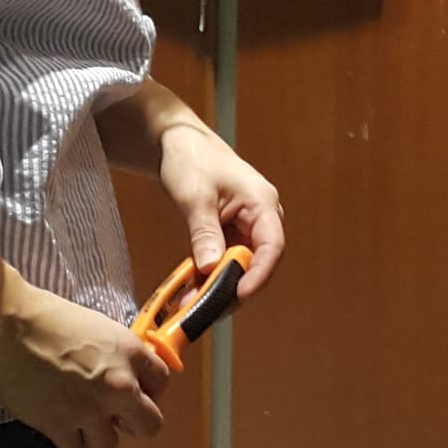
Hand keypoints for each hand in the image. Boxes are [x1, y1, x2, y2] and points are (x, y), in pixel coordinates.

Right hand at [0, 281, 173, 447]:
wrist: (9, 326)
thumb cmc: (49, 317)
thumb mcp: (98, 326)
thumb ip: (118, 354)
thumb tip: (126, 373)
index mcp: (129, 353)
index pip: (162, 382)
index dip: (148, 388)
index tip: (135, 390)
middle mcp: (117, 386)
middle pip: (150, 426)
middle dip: (134, 421)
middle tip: (115, 414)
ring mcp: (89, 411)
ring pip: (108, 443)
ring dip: (95, 431)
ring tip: (76, 413)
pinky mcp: (60, 426)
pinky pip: (72, 445)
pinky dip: (64, 433)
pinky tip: (53, 413)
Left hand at [153, 118, 284, 296]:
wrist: (175, 141)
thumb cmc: (191, 158)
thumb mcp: (195, 197)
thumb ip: (204, 233)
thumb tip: (210, 268)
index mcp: (262, 203)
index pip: (271, 246)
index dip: (259, 274)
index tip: (240, 294)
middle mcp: (259, 218)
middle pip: (257, 263)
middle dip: (233, 286)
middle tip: (209, 306)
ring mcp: (244, 227)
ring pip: (239, 266)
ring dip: (218, 285)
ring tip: (193, 303)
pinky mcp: (228, 233)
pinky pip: (223, 261)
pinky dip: (208, 276)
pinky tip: (190, 290)